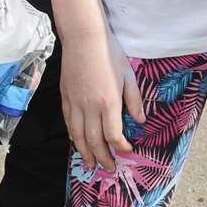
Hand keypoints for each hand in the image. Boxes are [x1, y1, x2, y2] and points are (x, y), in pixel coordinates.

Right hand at [59, 29, 145, 172]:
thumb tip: (140, 121)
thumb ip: (134, 100)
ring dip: (85, 153)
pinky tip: (77, 142)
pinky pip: (68, 123)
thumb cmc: (109, 54)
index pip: (113, 135)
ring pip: (78, 136)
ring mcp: (75, 103)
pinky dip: (73, 136)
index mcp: (109, 102)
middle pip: (94, 141)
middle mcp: (90, 107)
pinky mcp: (65, 97)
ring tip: (90, 164)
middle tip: (109, 168)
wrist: (83, 38)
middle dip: (103, 158)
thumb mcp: (128, 76)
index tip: (127, 149)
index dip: (121, 147)